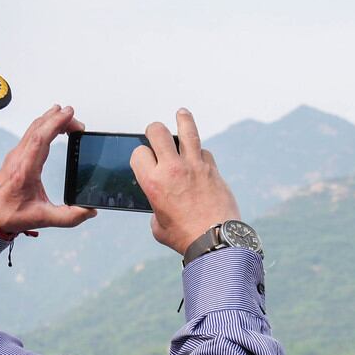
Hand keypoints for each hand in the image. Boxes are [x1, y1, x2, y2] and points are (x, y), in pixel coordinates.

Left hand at [0, 103, 95, 233]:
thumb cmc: (10, 214)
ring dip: (50, 119)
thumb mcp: (42, 218)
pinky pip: (30, 133)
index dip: (54, 123)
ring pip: (33, 128)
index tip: (67, 113)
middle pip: (37, 128)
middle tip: (74, 117)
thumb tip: (89, 211)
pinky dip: (43, 126)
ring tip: (67, 116)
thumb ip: (69, 216)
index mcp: (24, 170)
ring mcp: (15, 155)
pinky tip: (51, 126)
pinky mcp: (16, 155)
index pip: (39, 139)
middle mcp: (18, 158)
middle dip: (57, 118)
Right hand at [131, 108, 239, 254]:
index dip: (140, 155)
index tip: (145, 159)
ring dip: (183, 119)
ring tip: (182, 113)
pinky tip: (199, 155)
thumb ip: (155, 207)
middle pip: (157, 131)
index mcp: (153, 182)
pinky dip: (200, 152)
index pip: (139, 152)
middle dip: (154, 130)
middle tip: (156, 134)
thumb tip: (160, 202)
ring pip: (187, 130)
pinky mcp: (213, 169)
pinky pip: (204, 151)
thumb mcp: (158, 225)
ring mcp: (194, 166)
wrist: (216, 241)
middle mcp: (172, 169)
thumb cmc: (185, 237)